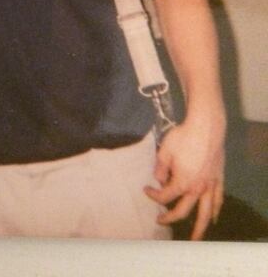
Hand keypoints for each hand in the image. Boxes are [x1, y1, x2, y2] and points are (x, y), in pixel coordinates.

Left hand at [145, 118, 224, 240]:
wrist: (206, 127)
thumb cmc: (183, 137)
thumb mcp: (165, 151)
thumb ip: (160, 168)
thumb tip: (158, 179)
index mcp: (181, 182)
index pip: (165, 196)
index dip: (153, 195)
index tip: (146, 189)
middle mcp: (196, 189)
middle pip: (183, 210)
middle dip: (170, 218)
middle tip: (161, 221)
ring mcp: (210, 185)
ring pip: (205, 212)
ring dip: (199, 227)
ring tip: (195, 238)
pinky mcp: (219, 179)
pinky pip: (218, 199)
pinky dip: (216, 210)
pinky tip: (214, 217)